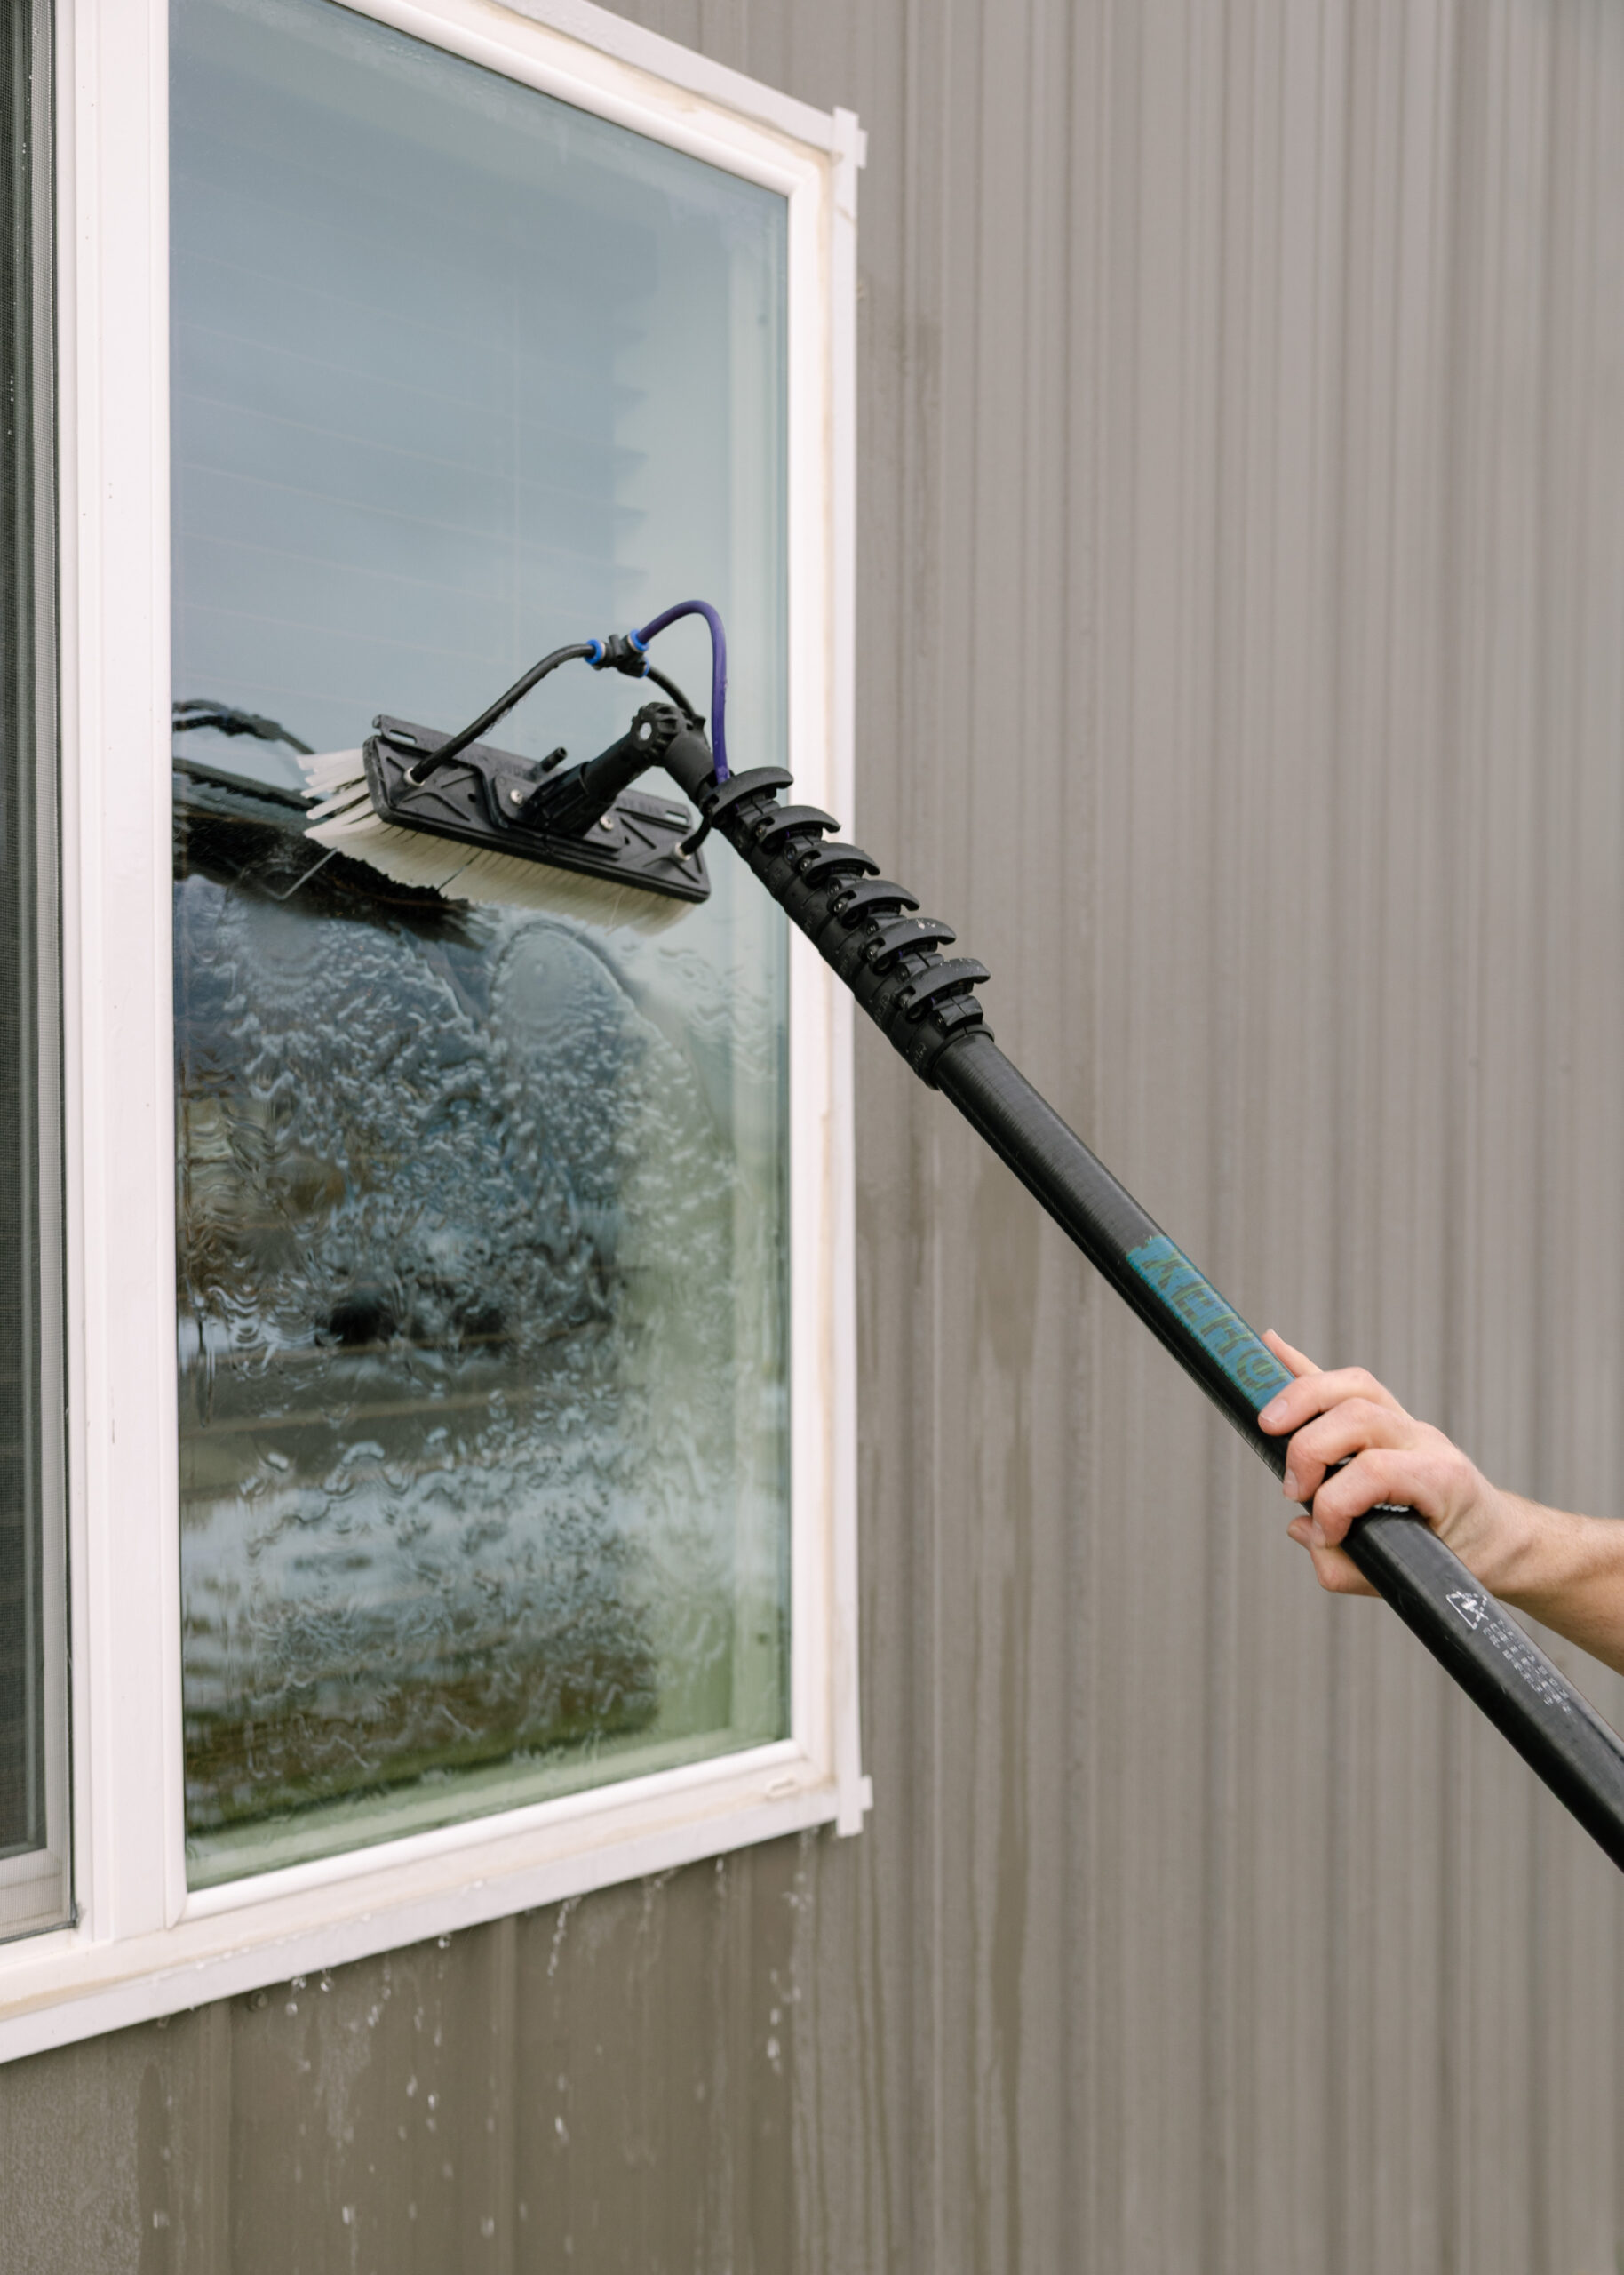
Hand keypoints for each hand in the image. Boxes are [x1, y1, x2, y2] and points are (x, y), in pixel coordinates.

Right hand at [1255, 1331, 1533, 1598]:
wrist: (1502, 1538)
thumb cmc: (1466, 1557)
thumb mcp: (1419, 1579)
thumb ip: (1353, 1568)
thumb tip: (1304, 1533)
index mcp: (1441, 1479)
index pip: (1376, 1470)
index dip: (1335, 1503)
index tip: (1323, 1533)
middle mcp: (1426, 1441)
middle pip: (1359, 1414)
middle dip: (1310, 1449)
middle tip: (1292, 1490)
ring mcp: (1408, 1424)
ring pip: (1354, 1385)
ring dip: (1303, 1397)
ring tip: (1268, 1422)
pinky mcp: (1390, 1419)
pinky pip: (1348, 1384)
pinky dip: (1307, 1368)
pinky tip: (1273, 1348)